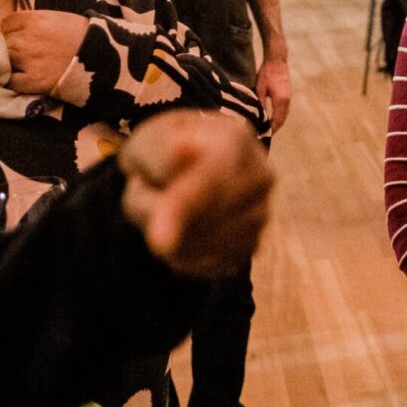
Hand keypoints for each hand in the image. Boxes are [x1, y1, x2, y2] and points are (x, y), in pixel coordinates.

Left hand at [3, 10, 90, 97]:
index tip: (21, 36)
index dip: (13, 30)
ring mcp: (27, 60)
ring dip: (13, 63)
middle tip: (28, 53)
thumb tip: (18, 29)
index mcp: (33, 20)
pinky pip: (11, 81)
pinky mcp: (33, 81)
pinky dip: (15, 81)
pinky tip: (25, 80)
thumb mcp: (57, 18)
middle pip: (5, 42)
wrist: (102, 56)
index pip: (6, 23)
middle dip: (13, 47)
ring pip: (5, 60)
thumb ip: (35, 21)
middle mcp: (26, 39)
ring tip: (28, 66)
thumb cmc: (83, 34)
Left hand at [119, 110, 271, 277]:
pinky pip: (210, 266)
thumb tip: (181, 153)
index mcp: (235, 140)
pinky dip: (184, 255)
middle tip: (144, 192)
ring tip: (165, 208)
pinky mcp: (253, 245)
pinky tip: (180, 231)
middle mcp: (260, 177)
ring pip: (203, 248)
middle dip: (160, 218)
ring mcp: (261, 214)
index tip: (158, 242)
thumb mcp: (149, 141)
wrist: (193, 164)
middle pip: (204, 222)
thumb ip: (158, 150)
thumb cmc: (166, 151)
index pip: (208, 183)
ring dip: (170, 236)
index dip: (181, 211)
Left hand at [256, 57, 291, 133]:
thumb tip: (260, 117)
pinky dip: (280, 116)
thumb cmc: (266, 73)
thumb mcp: (260, 89)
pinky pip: (285, 109)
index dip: (272, 129)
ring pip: (285, 115)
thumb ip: (261, 104)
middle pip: (282, 119)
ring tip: (269, 129)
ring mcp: (289, 97)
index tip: (265, 135)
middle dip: (275, 128)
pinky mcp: (288, 94)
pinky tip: (273, 118)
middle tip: (266, 135)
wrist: (277, 60)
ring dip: (278, 122)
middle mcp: (287, 100)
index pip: (277, 120)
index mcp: (281, 100)